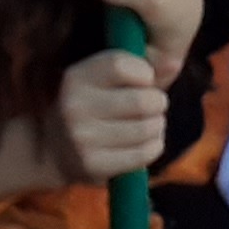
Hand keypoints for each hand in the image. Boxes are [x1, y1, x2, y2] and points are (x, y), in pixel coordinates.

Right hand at [49, 48, 171, 183]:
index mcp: (76, 78)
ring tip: (151, 124)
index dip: (144, 72)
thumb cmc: (91, 106)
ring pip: (146, 128)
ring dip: (158, 125)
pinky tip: (147, 142)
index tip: (144, 80)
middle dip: (158, 103)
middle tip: (154, 106)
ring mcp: (82, 138)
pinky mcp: (94, 165)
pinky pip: (143, 153)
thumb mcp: (103, 80)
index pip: (120, 65)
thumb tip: (174, 63)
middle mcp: (75, 106)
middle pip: (142, 101)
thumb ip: (139, 68)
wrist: (54, 150)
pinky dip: (155, 146)